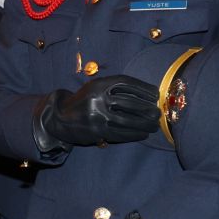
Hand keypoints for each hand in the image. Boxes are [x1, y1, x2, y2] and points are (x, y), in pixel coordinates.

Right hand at [34, 75, 160, 149]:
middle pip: (130, 103)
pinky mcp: (97, 131)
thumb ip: (115, 89)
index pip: (127, 84)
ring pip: (128, 121)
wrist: (60, 117)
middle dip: (147, 109)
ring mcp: (97, 116)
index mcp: (99, 84)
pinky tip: (142, 134)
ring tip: (154, 126)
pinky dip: (134, 135)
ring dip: (144, 124)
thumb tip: (145, 96)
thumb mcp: (96, 88)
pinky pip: (120, 134)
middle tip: (157, 113)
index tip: (155, 94)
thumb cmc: (85, 101)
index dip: (143, 89)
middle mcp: (98, 98)